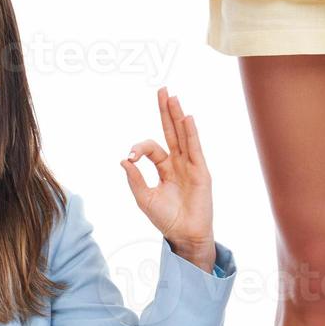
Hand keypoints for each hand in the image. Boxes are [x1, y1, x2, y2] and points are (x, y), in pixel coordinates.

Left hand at [121, 88, 215, 272]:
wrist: (184, 235)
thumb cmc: (166, 219)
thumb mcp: (144, 198)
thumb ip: (135, 179)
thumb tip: (123, 160)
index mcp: (164, 168)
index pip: (151, 148)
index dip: (139, 149)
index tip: (130, 157)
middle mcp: (178, 163)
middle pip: (171, 132)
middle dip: (165, 111)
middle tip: (162, 90)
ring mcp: (190, 166)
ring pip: (183, 135)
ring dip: (177, 116)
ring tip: (172, 97)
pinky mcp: (200, 172)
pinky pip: (195, 149)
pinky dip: (191, 133)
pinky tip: (187, 118)